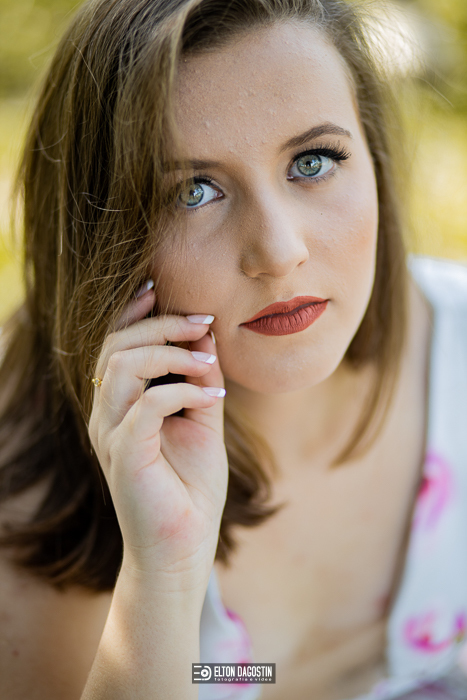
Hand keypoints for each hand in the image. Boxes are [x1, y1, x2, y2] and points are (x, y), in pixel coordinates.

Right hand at [88, 283, 227, 587]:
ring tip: (209, 363)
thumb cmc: (191, 485)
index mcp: (121, 404)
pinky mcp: (124, 455)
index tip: (161, 288)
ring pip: (122, 365)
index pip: (114, 345)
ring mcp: (111, 434)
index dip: (132, 312)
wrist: (186, 544)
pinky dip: (183, 391)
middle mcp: (107, 414)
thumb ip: (202, 378)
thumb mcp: (203, 419)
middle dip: (161, 325)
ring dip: (171, 353)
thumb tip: (207, 333)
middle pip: (116, 346)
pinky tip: (213, 398)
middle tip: (203, 321)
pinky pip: (147, 404)